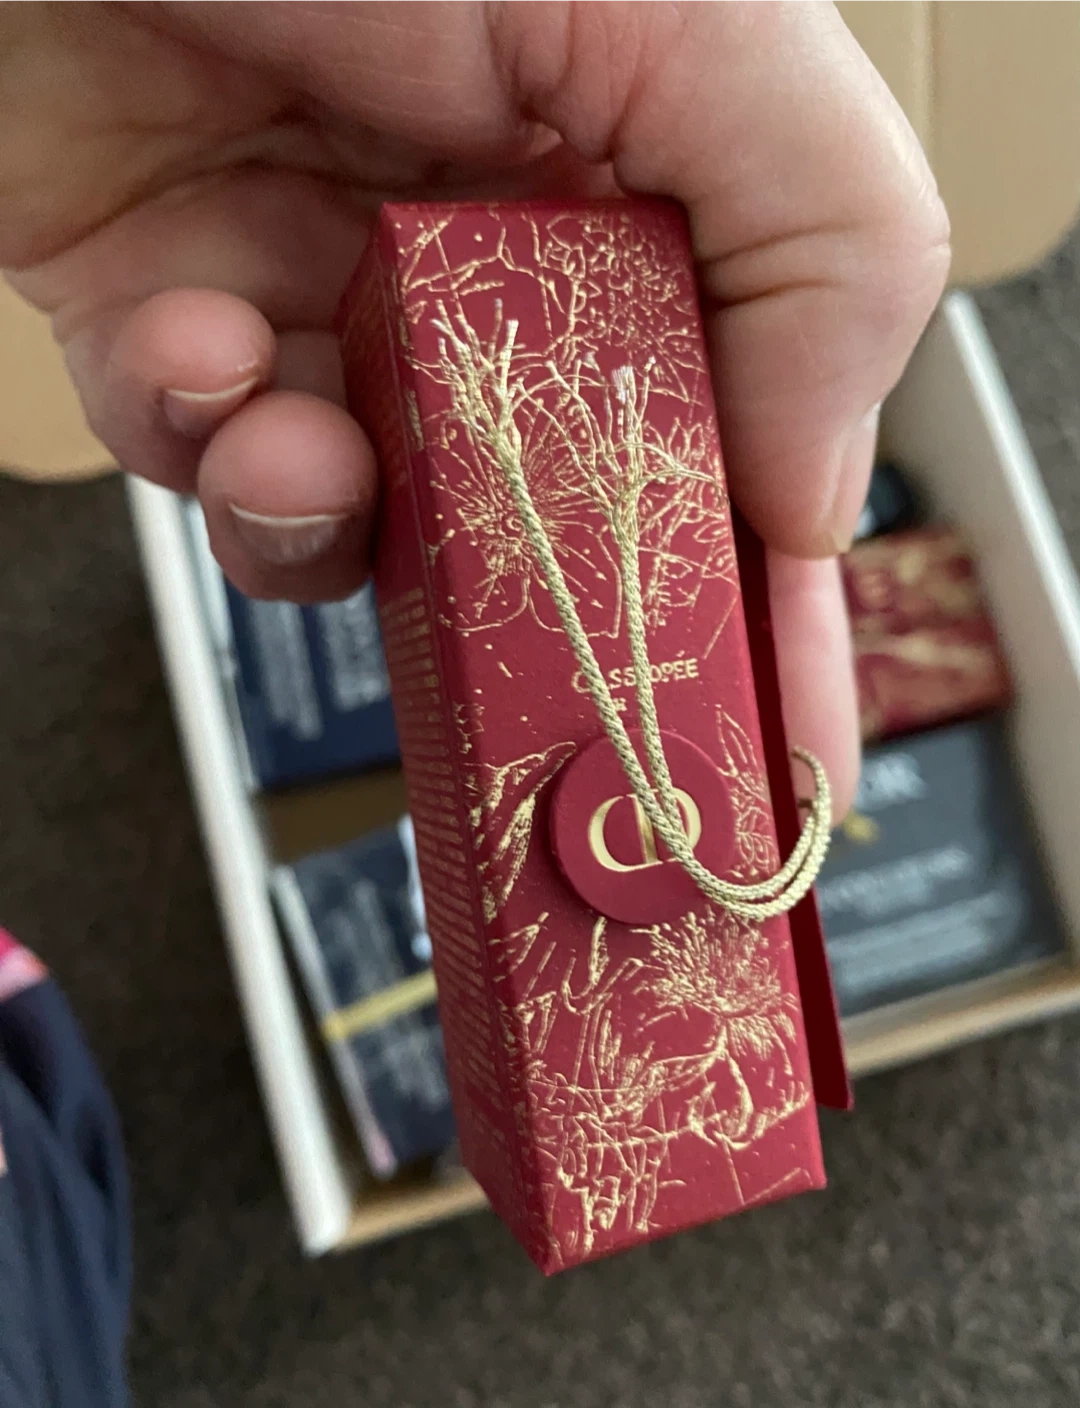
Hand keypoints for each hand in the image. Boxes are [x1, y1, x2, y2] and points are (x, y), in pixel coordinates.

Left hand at [2, 0, 948, 814]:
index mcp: (635, 199)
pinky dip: (205, 443)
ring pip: (371, 522)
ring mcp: (330, 302)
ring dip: (334, 516)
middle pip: (544, 510)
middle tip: (520, 608)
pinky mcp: (177, 324)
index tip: (769, 725)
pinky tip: (197, 347)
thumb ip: (817, 244)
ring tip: (303, 443)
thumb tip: (818, 494)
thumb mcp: (691, 15)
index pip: (728, 440)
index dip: (752, 593)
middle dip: (525, 582)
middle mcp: (485, 265)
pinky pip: (210, 465)